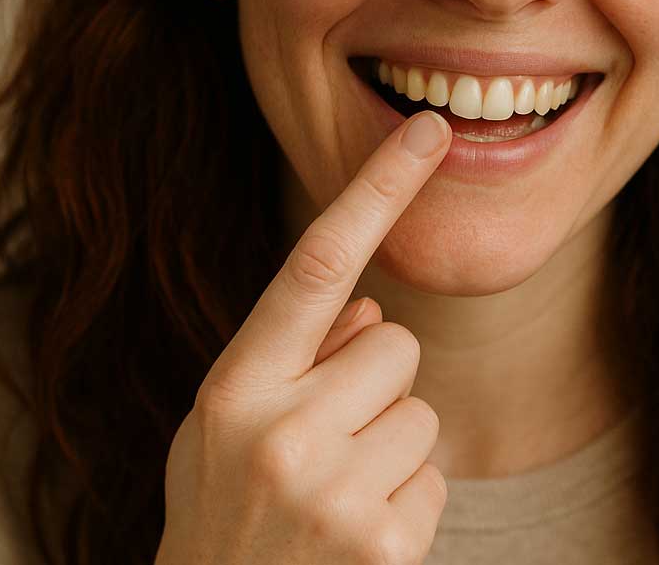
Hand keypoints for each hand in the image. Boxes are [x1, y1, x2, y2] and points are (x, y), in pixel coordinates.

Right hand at [155, 110, 452, 564]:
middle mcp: (282, 432)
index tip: (428, 134)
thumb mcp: (228, 425)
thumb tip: (367, 308)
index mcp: (236, 385)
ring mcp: (333, 494)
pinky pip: (435, 477)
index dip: (376, 189)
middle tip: (324, 442)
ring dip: (390, 444)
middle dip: (372, 382)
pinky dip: (405, 499)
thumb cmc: (224, 511)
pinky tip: (353, 536)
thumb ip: (292, 357)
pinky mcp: (384, 547)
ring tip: (333, 494)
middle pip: (393, 343)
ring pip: (421, 411)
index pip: (316, 262)